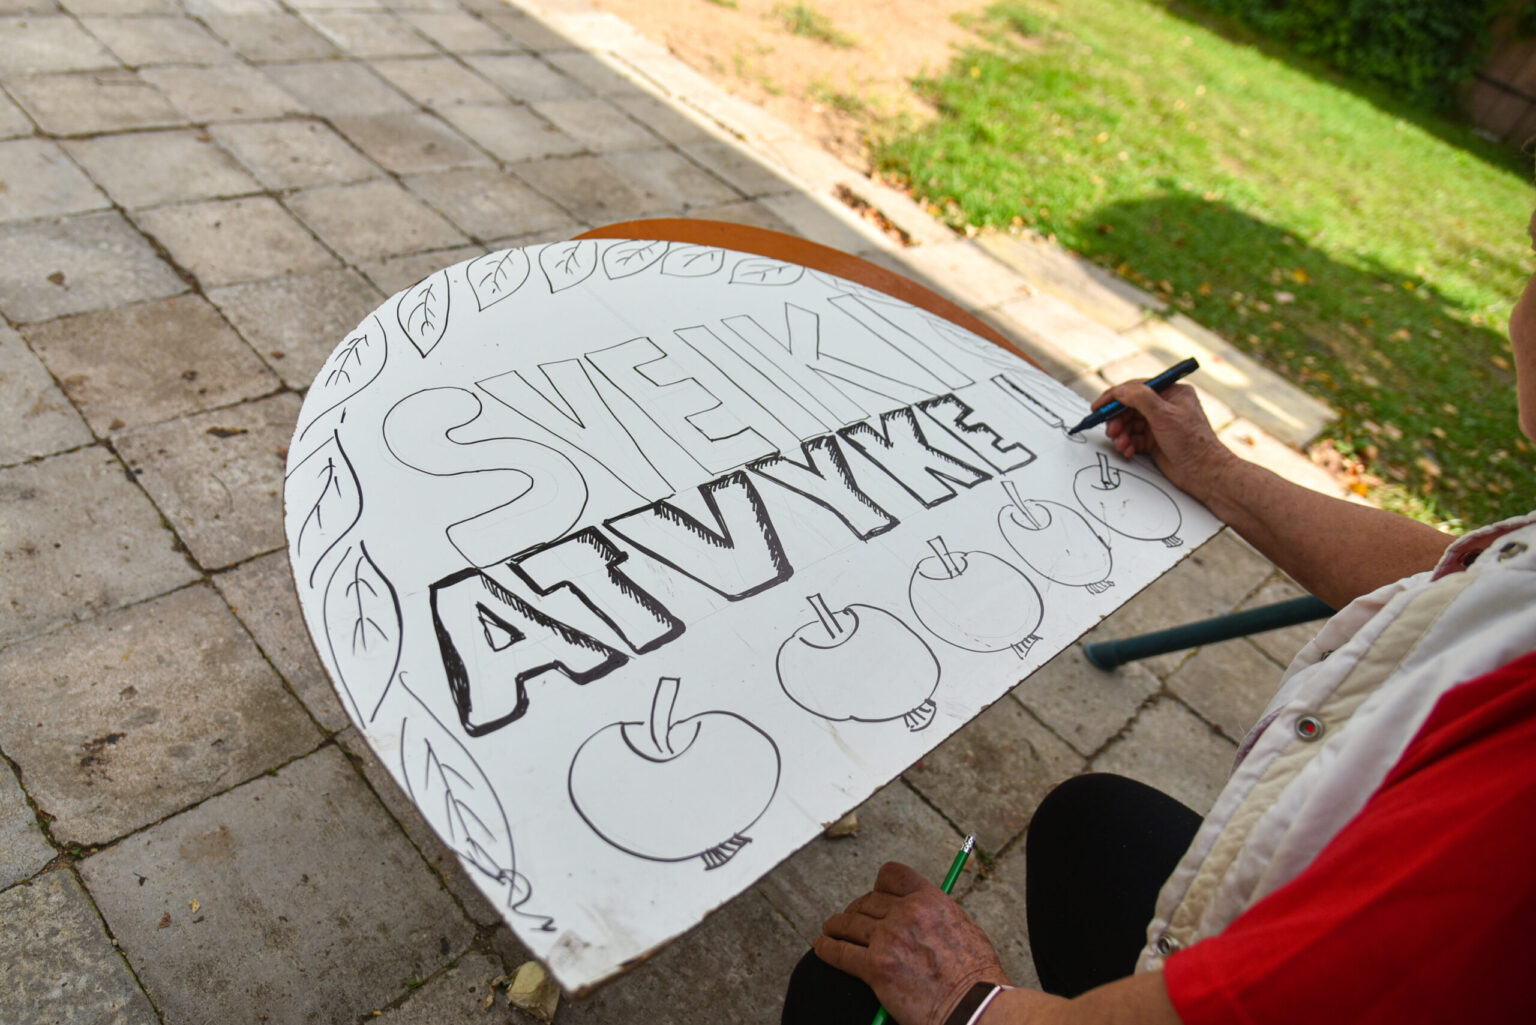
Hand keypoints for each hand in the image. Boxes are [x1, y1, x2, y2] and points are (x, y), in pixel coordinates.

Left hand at [814, 862, 1007, 1024]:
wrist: (974, 1008)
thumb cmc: (975, 977)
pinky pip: (839, 952)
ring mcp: (889, 939)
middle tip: (853, 921)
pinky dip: (826, 948)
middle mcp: (907, 913)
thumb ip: (934, 914)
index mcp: (929, 899)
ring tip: (832, 930)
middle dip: (857, 911)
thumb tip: (915, 912)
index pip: (891, 875)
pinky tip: (823, 947)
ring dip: (837, 926)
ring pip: (848, 923)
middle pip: (867, 901)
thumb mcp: (962, 927)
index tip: (874, 896)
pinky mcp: (876, 968)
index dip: (878, 886)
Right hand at [1093, 381, 1232, 496]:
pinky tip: (1128, 450)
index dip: (1115, 396)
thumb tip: (1120, 391)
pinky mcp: (1155, 441)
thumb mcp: (1164, 415)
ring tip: (1120, 443)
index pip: (1137, 388)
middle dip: (1118, 419)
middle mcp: (1165, 406)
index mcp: (1171, 393)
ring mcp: (1160, 424)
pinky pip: (1134, 438)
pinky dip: (1128, 444)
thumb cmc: (1192, 442)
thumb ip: (1140, 398)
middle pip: (1130, 407)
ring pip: (1130, 424)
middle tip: (1111, 430)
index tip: (1099, 406)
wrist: (1203, 473)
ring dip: (1121, 433)